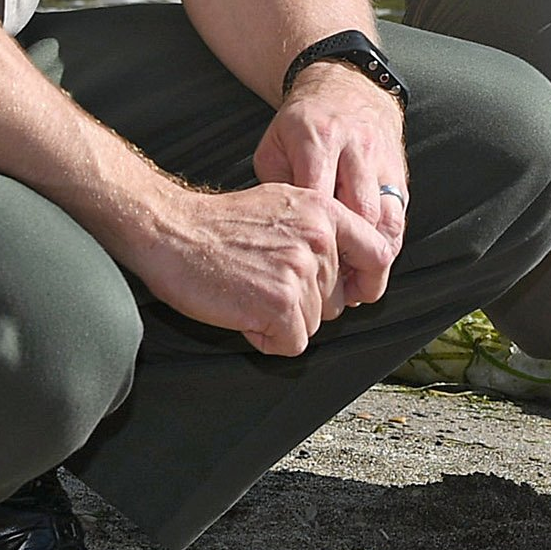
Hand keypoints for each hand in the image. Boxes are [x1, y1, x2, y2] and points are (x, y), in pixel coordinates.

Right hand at [128, 178, 374, 355]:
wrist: (172, 232)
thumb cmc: (219, 225)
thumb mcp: (282, 205)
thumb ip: (319, 229)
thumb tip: (349, 265)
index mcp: (325, 212)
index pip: (379, 254)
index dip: (368, 282)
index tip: (355, 295)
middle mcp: (320, 239)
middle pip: (336, 301)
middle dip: (303, 304)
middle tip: (262, 282)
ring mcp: (301, 271)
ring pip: (313, 324)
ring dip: (280, 321)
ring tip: (247, 291)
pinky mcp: (280, 303)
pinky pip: (291, 344)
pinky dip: (264, 339)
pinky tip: (242, 312)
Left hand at [256, 64, 410, 307]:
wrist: (347, 86)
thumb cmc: (300, 124)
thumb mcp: (273, 147)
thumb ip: (277, 190)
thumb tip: (280, 242)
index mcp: (317, 139)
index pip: (320, 198)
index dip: (316, 242)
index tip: (307, 275)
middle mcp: (355, 149)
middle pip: (360, 214)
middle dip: (350, 260)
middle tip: (336, 296)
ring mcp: (382, 160)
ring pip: (387, 219)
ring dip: (375, 260)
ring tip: (359, 290)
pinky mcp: (400, 172)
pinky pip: (399, 216)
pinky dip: (387, 246)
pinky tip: (372, 267)